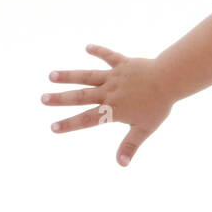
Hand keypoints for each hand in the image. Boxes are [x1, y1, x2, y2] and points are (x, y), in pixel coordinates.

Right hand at [42, 44, 172, 166]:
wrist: (169, 79)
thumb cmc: (159, 105)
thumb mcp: (144, 129)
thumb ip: (130, 145)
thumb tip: (121, 164)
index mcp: (113, 109)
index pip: (87, 119)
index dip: (70, 124)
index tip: (53, 127)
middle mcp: (109, 92)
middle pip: (81, 96)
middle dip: (60, 99)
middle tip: (42, 99)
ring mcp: (114, 76)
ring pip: (87, 76)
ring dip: (69, 75)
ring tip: (51, 75)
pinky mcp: (123, 64)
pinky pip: (109, 56)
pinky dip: (99, 51)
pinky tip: (87, 46)